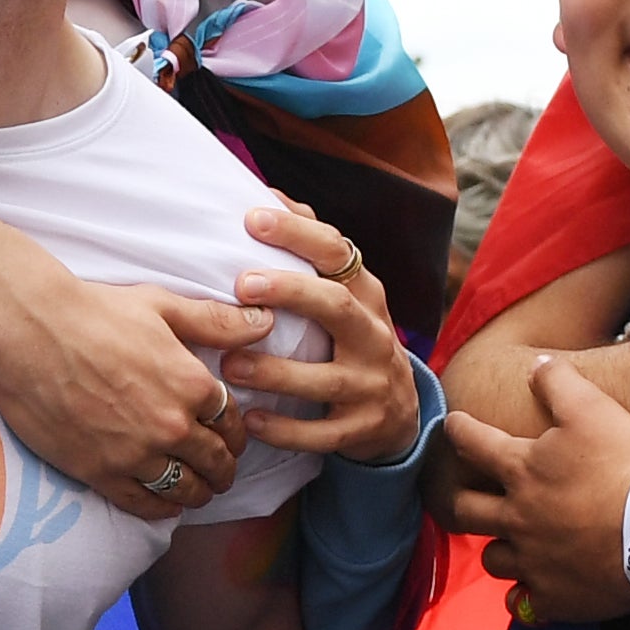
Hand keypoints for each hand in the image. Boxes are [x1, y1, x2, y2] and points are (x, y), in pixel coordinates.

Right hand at [0, 195, 249, 508]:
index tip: (231, 441)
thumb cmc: (93, 311)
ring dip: (197, 495)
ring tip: (197, 493)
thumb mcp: (161, 306)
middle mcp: (171, 426)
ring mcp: (136, 454)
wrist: (28, 331)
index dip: (236, 436)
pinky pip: (142, 504)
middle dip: (223, 471)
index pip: (231, 424)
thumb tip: (263, 322)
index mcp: (192, 385)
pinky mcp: (99, 472)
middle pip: (213, 463)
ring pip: (183, 490)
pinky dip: (160, 509)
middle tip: (221, 475)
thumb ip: (214, 321)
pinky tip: (165, 506)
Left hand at [222, 200, 423, 465]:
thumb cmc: (352, 340)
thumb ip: (312, 251)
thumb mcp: (346, 296)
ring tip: (230, 363)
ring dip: (276, 372)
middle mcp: (373, 334)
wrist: (399, 414)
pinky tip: (251, 419)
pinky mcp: (362, 428)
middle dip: (292, 293)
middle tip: (242, 286)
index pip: (337, 252)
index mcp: (365, 294)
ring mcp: (371, 384)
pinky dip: (286, 429)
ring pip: (326, 378)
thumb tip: (269, 195)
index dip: (297, 234)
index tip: (253, 219)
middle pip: (337, 306)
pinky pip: (322, 433)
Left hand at [439, 358, 629, 622]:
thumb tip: (536, 365)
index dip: (458, 431)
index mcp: (521, 471)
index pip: (473, 443)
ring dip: (498, 549)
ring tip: (507, 544)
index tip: (450, 425)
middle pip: (466, 511)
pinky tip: (529, 595)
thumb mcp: (593, 408)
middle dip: (458, 500)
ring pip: (495, 559)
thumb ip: (559, 383)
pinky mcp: (555, 597)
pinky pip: (525, 604)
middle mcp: (516, 517)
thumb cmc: (627, 464)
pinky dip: (524, 599)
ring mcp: (532, 561)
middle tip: (456, 496)